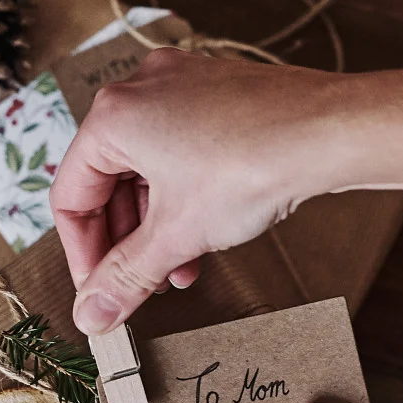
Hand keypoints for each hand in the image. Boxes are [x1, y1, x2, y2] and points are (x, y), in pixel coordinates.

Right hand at [52, 50, 343, 332]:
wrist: (332, 131)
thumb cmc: (251, 166)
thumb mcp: (178, 235)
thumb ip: (125, 278)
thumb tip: (90, 317)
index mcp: (112, 115)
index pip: (70, 196)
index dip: (82, 255)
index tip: (99, 294)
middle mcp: (141, 89)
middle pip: (108, 181)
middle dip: (127, 242)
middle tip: (143, 287)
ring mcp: (182, 84)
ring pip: (149, 168)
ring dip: (158, 225)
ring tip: (182, 271)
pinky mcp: (218, 91)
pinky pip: (182, 148)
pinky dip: (185, 194)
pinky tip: (207, 234)